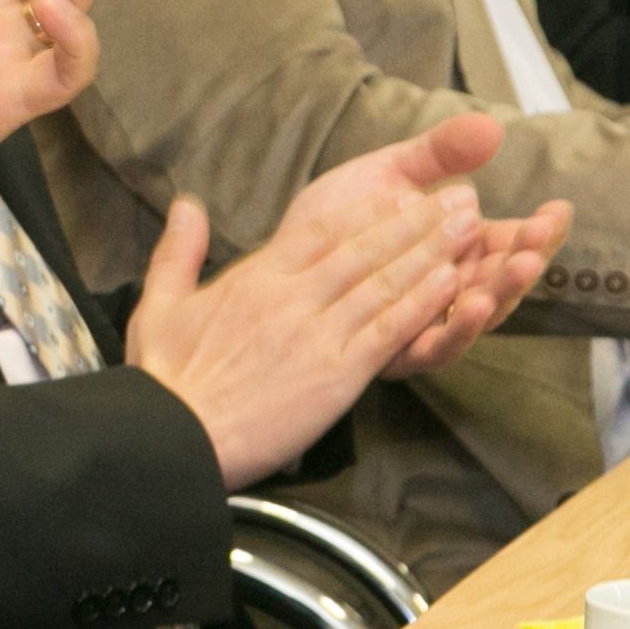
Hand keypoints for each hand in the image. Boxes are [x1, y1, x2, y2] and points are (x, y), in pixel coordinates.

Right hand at [124, 116, 565, 487]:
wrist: (172, 438)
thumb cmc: (163, 377)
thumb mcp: (158, 303)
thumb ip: (178, 251)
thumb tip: (187, 203)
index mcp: (257, 277)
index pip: (320, 230)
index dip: (367, 210)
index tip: (399, 191)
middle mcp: (294, 297)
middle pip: (365, 248)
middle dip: (416, 221)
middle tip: (459, 198)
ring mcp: (318, 334)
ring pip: (385, 283)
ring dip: (432, 252)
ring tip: (471, 228)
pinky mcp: (336, 374)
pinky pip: (387, 330)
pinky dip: (422, 303)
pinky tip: (452, 284)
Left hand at [344, 113, 568, 379]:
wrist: (277, 255)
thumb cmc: (337, 216)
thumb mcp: (392, 173)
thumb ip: (440, 153)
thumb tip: (492, 128)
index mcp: (454, 250)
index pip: (508, 242)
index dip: (538, 229)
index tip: (558, 209)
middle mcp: (446, 291)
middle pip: (500, 283)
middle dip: (525, 261)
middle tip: (541, 240)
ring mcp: (423, 324)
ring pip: (475, 318)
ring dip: (501, 293)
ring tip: (518, 268)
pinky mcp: (392, 353)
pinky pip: (432, 348)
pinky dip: (455, 327)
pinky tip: (468, 300)